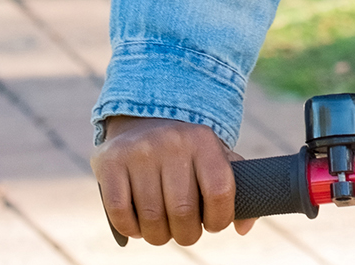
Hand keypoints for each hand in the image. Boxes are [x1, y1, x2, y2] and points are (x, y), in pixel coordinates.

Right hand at [92, 116, 253, 245]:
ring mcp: (140, 151)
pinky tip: (138, 224)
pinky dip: (131, 229)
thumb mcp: (213, 158)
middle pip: (183, 212)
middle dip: (187, 234)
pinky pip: (120, 214)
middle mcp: (173, 142)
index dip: (219, 219)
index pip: (220, 191)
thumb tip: (245, 227)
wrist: (143, 120)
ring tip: (161, 228)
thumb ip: (234, 190)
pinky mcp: (110, 162)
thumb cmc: (186, 152)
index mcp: (203, 140)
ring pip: (151, 219)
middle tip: (184, 232)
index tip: (213, 224)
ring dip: (158, 235)